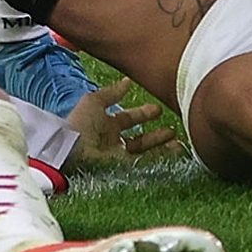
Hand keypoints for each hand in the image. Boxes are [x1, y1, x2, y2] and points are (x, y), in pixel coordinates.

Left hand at [64, 79, 179, 168]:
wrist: (72, 152)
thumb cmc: (80, 124)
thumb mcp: (94, 102)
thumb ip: (112, 93)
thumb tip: (127, 81)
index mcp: (104, 124)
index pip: (128, 119)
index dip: (142, 114)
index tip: (158, 109)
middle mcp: (113, 142)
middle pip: (139, 139)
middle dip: (156, 135)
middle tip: (173, 129)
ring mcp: (118, 157)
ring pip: (145, 154)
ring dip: (161, 148)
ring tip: (178, 143)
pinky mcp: (123, 170)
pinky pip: (144, 166)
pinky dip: (159, 161)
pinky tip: (172, 155)